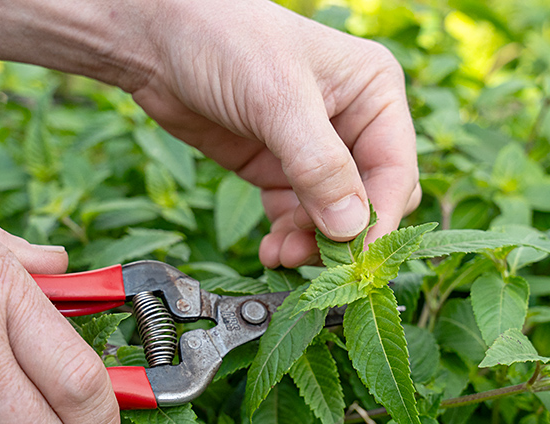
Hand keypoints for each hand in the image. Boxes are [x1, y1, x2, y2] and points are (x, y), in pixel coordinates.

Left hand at [131, 0, 420, 266]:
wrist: (155, 39)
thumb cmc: (223, 40)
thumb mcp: (277, 99)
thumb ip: (319, 165)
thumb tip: (351, 229)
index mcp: (373, 92)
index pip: (395, 170)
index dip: (379, 219)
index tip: (355, 259)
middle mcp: (352, 121)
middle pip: (370, 199)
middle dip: (344, 234)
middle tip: (312, 257)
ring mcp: (315, 148)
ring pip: (334, 216)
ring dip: (312, 243)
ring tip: (280, 254)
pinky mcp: (279, 167)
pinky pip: (298, 216)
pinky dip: (289, 237)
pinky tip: (271, 249)